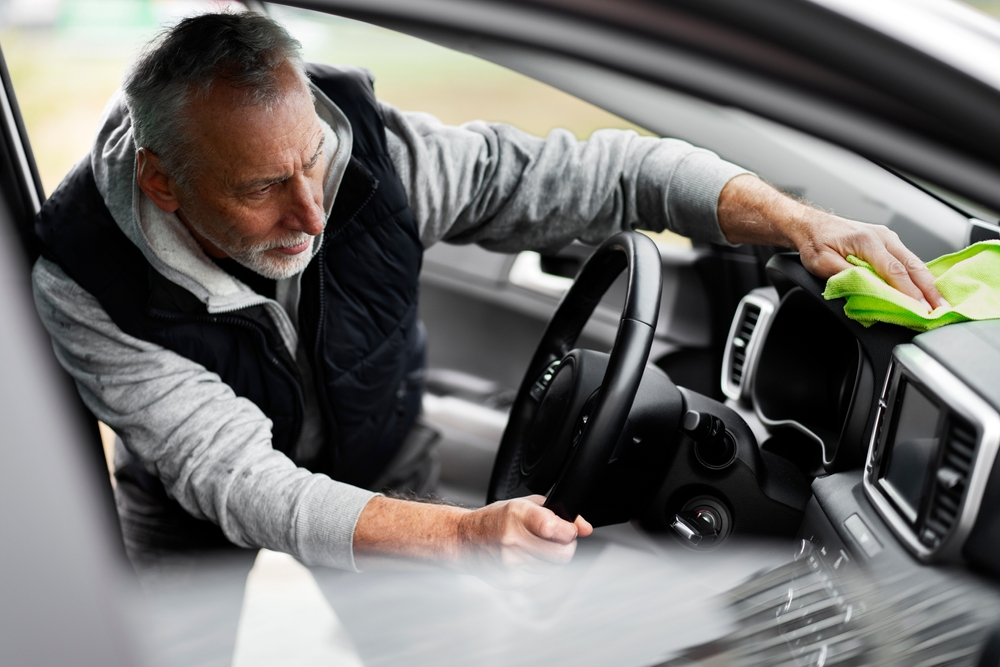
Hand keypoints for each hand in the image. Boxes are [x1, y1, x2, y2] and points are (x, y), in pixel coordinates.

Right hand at [457, 495, 593, 568]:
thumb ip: (559, 513)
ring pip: (555, 568)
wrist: (465, 539)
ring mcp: (511, 564)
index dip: (569, 531)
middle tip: (557, 540)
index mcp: (517, 515)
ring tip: (537, 548)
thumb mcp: (525, 504)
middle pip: (562, 554)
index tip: (567, 530)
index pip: (556, 529)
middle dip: (566, 546)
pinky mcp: (511, 581)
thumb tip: (585, 528)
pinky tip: (528, 558)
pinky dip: (542, 569)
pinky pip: (543, 579)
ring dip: (553, 559)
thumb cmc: (496, 519)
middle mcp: (513, 540)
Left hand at [790, 214, 946, 310]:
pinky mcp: (886, 241)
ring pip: (913, 262)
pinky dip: (917, 275)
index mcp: (867, 241)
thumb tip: (869, 290)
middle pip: (913, 265)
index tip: (921, 309)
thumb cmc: (814, 242)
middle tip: (941, 308)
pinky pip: (906, 259)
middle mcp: (882, 236)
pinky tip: (924, 288)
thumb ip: (847, 277)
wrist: (809, 225)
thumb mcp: (822, 264)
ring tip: (938, 302)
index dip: (910, 292)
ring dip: (926, 282)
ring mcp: (886, 237)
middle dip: (929, 289)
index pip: (895, 271)